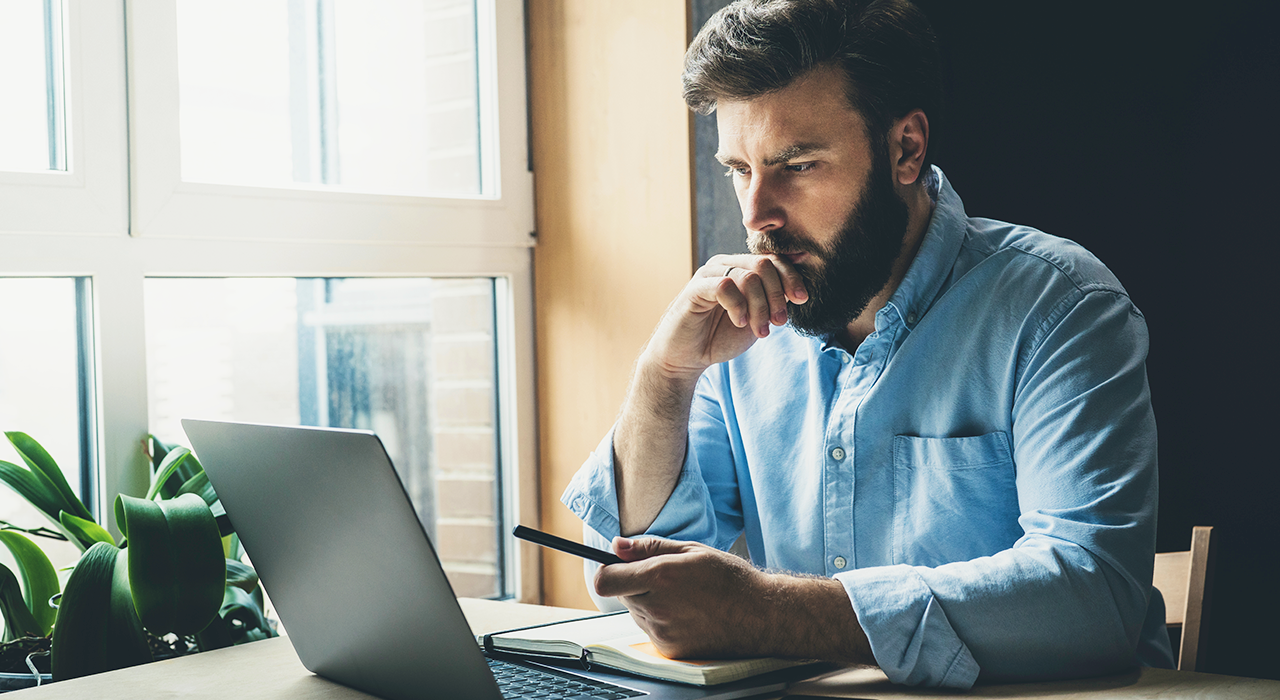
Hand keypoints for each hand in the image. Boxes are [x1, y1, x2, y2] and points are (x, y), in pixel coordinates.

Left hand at [593, 537, 873, 662]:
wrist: (761, 616)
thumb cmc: (730, 579)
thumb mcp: (692, 550)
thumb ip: (649, 547)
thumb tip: (617, 546)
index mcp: (660, 576)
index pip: (605, 579)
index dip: (606, 570)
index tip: (616, 565)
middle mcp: (656, 607)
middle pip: (622, 594)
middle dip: (635, 582)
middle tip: (667, 577)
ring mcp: (662, 632)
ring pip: (636, 611)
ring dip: (649, 601)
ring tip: (684, 596)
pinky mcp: (669, 649)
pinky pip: (651, 629)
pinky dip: (661, 620)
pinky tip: (688, 613)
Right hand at [645, 254, 808, 379]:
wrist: (686, 358)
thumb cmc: (719, 337)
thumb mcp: (756, 318)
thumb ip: (773, 301)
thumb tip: (797, 288)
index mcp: (740, 269)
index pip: (772, 260)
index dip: (791, 278)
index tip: (802, 299)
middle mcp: (725, 265)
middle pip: (763, 265)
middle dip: (777, 295)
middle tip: (779, 322)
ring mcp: (709, 275)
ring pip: (748, 276)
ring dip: (761, 307)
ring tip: (760, 331)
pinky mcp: (694, 289)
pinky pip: (725, 286)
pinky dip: (738, 307)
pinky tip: (739, 323)